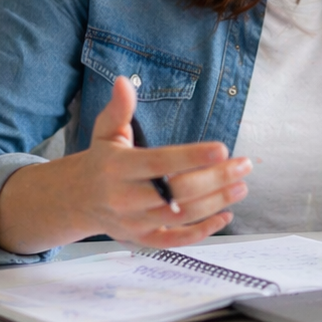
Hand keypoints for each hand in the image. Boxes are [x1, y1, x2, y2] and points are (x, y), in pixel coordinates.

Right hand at [0, 76, 250, 253]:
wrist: (78, 200)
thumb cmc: (101, 161)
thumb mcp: (105, 132)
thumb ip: (118, 109)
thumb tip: (123, 81)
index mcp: (117, 168)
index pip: (160, 163)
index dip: (192, 157)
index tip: (222, 149)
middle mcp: (125, 198)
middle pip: (176, 192)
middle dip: (215, 179)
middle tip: (244, 165)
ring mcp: (134, 222)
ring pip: (180, 216)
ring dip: (215, 203)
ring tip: (241, 186)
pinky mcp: (142, 239)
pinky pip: (175, 241)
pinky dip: (202, 232)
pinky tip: (225, 216)